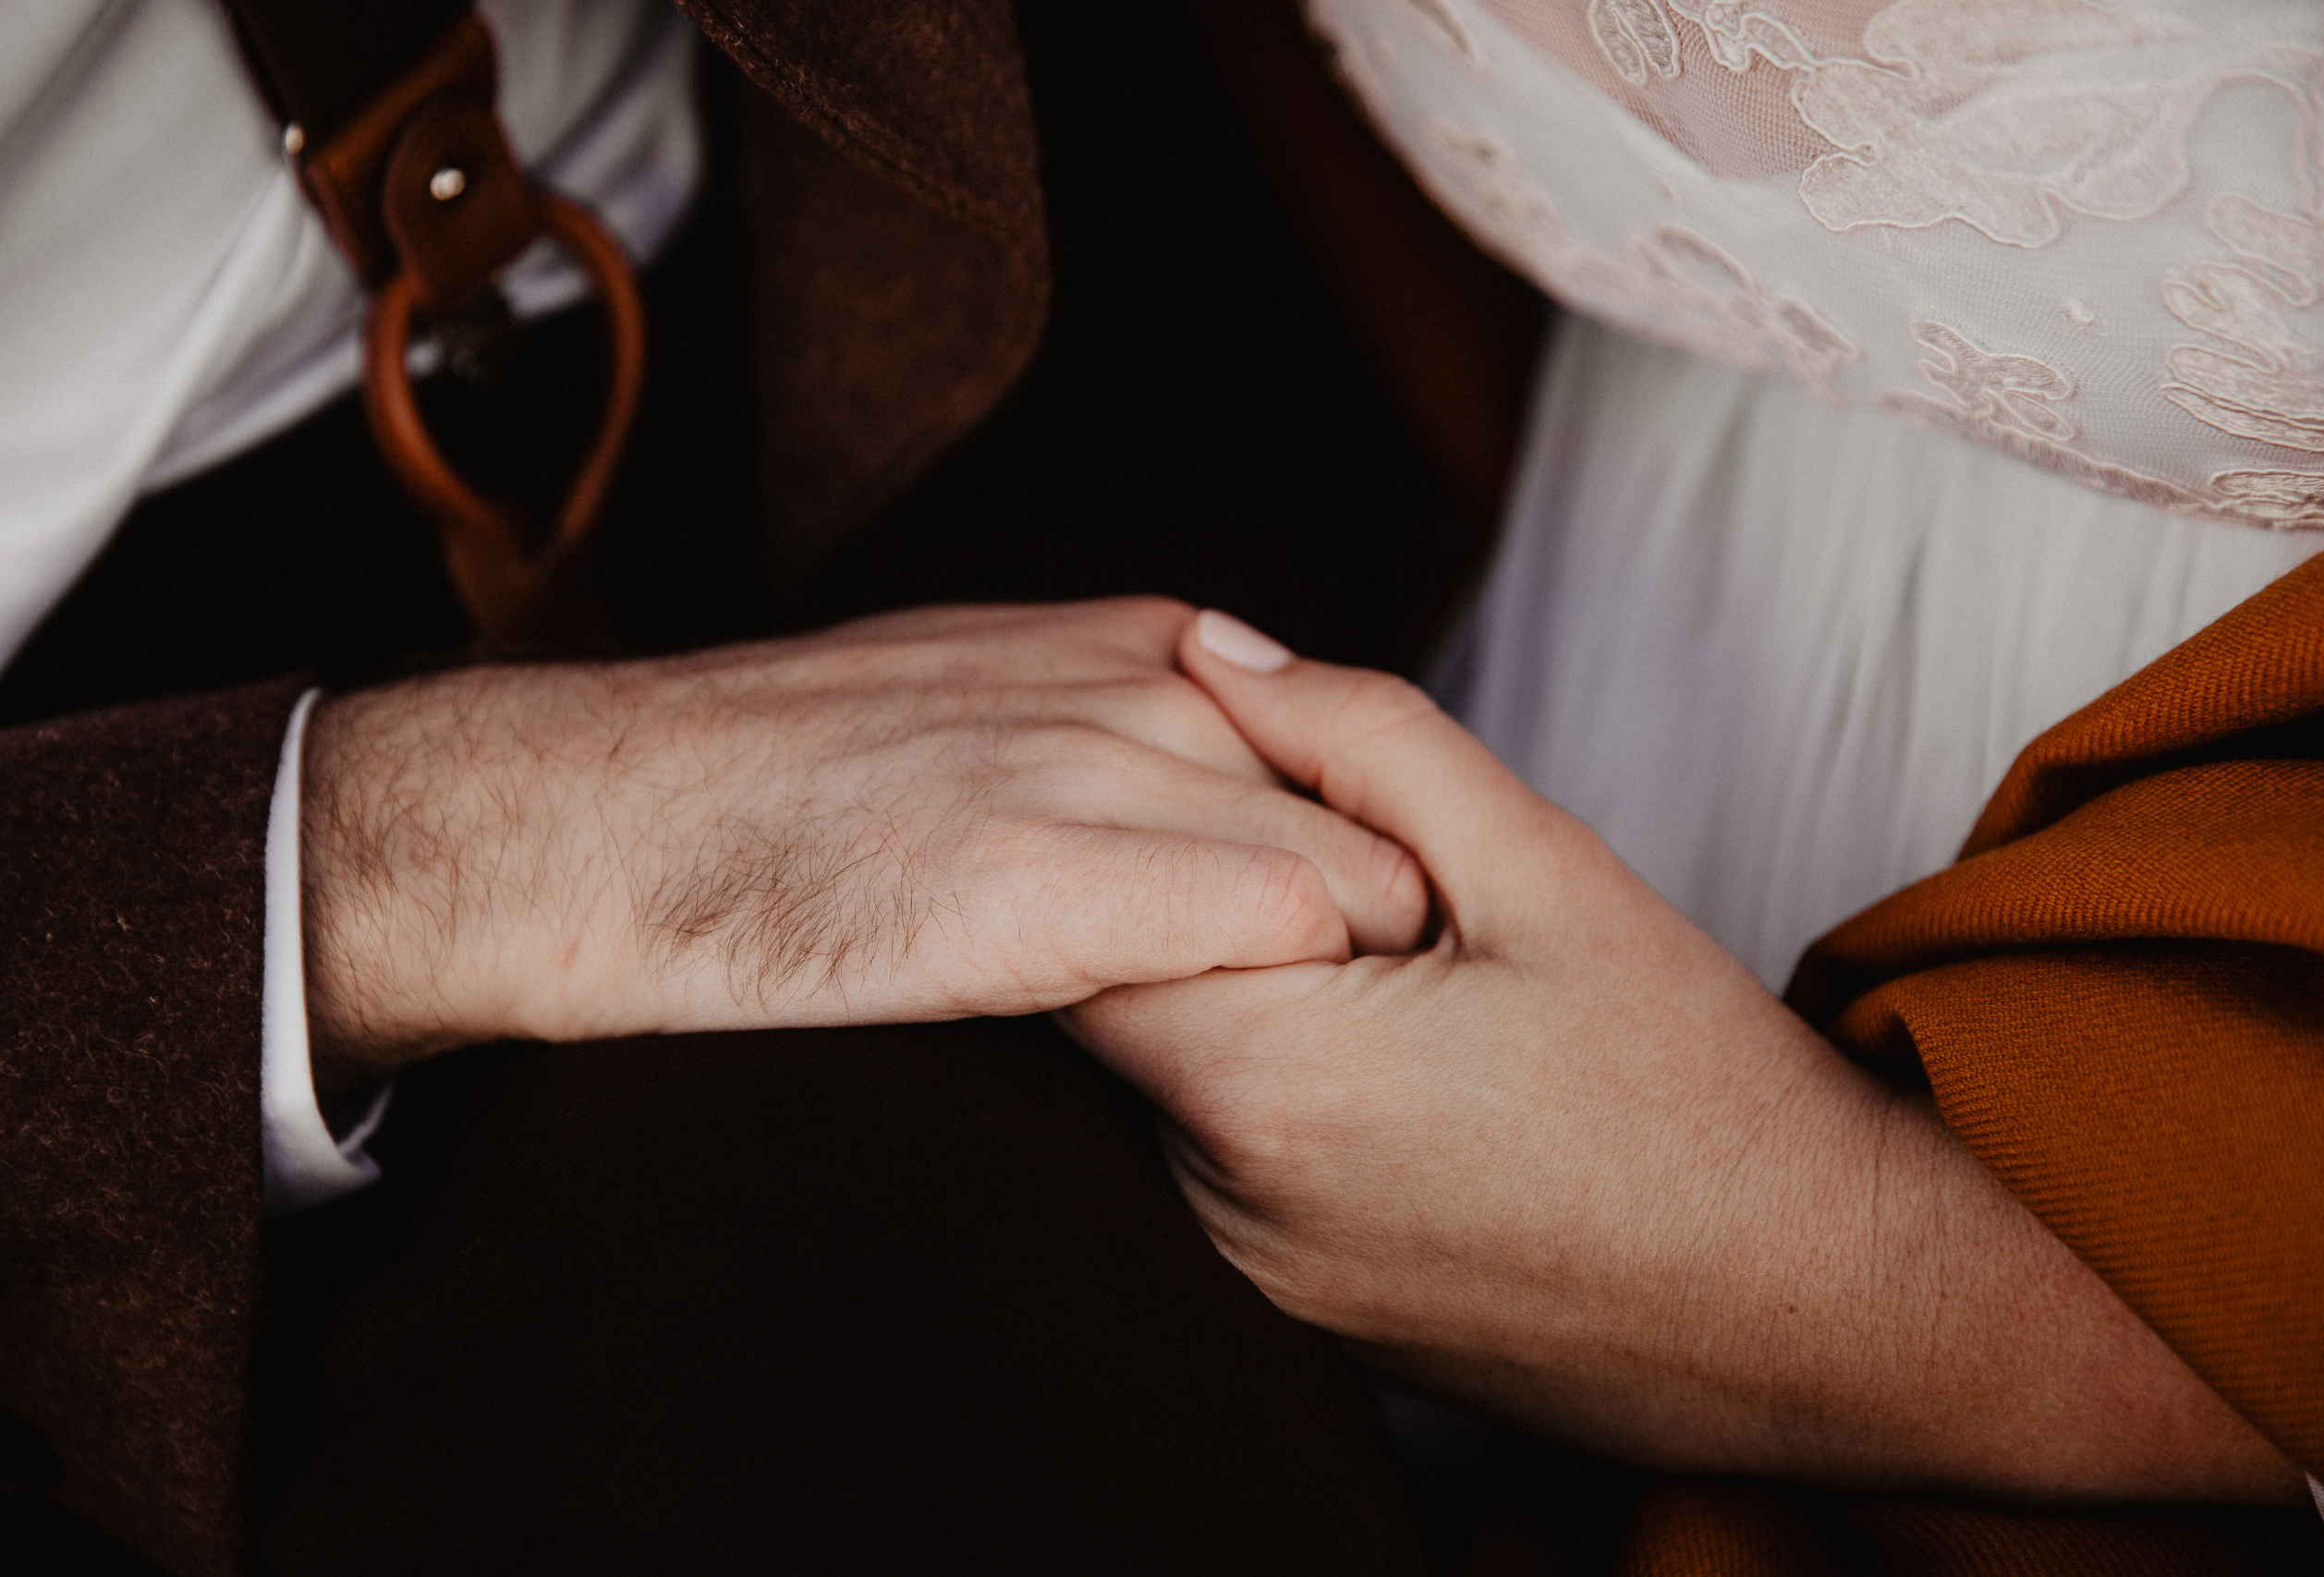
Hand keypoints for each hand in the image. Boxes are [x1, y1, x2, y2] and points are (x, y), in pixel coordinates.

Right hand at [301, 599, 1426, 1097]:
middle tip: (1400, 1044)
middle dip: (1400, 939)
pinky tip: (1271, 1076)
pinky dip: (1297, 1004)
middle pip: (1376, 815)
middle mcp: (1141, 690)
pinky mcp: (1050, 877)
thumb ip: (1104, 713)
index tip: (1385, 967)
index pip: (1351, 752)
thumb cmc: (774, 787)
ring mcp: (1100, 771)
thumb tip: (1203, 764)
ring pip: (1347, 877)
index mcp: (1132, 647)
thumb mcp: (973, 691)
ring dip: (1365, 987)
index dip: (1374, 869)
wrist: (611, 820)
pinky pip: (1270, 926)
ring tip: (1354, 1079)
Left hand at [1063, 611, 2299, 1505]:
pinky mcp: (1301, 1323)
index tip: (1220, 783)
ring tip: (1399, 978)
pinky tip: (1409, 1075)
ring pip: (1169, 1088)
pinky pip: (1229, 1173)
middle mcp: (1227, 1203)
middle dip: (1189, 909)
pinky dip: (1277, 1099)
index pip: (1080, 920)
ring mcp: (1259, 1280)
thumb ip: (1360, 739)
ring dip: (1238, 1007)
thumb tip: (1213, 646)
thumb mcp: (1545, 867)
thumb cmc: (1703, 1090)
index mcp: (1271, 1079)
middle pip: (1116, 1002)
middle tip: (1335, 869)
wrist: (1826, 1318)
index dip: (1135, 826)